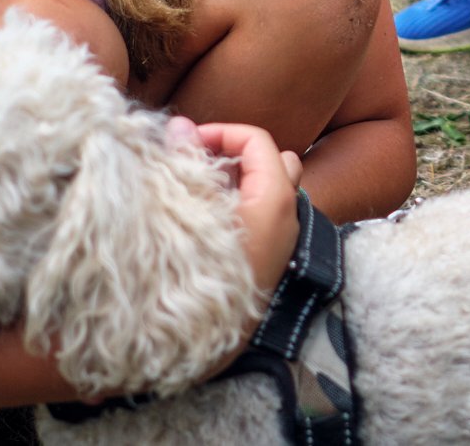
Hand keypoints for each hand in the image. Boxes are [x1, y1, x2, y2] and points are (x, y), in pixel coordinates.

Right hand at [185, 119, 301, 294]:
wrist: (201, 343)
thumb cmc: (196, 270)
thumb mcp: (187, 209)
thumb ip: (185, 162)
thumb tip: (181, 126)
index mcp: (275, 198)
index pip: (257, 140)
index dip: (222, 133)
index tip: (187, 143)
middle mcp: (288, 218)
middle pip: (277, 163)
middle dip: (238, 157)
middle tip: (200, 166)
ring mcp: (282, 242)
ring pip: (271, 192)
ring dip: (240, 184)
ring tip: (200, 192)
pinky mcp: (270, 263)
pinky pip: (263, 219)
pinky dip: (240, 208)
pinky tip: (206, 221)